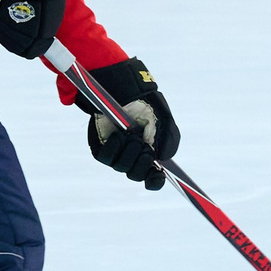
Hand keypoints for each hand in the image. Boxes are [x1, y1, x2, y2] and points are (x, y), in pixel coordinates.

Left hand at [82, 58, 178, 189]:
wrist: (126, 89)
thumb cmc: (147, 104)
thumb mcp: (164, 119)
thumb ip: (169, 140)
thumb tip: (162, 159)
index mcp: (150, 154)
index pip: (152, 179)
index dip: (155, 181)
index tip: (158, 174)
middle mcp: (133, 157)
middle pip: (136, 175)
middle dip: (142, 163)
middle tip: (144, 148)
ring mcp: (117, 153)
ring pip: (121, 167)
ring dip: (129, 152)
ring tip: (131, 134)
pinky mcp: (101, 147)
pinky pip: (106, 157)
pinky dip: (114, 147)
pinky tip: (118, 135)